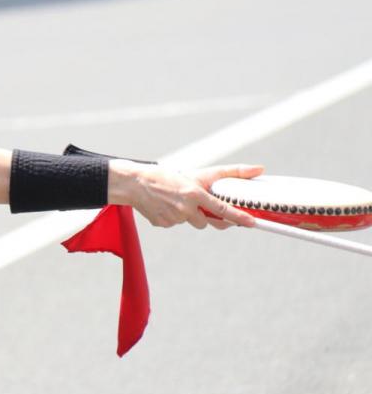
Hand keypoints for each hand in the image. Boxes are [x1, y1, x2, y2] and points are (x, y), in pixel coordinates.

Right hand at [114, 160, 261, 229]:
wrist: (134, 183)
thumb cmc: (165, 176)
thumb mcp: (195, 174)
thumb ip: (228, 173)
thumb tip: (259, 169)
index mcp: (194, 194)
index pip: (223, 209)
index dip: (239, 217)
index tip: (252, 222)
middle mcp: (186, 208)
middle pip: (207, 222)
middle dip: (205, 216)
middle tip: (196, 204)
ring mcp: (173, 218)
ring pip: (190, 222)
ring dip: (186, 215)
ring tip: (173, 201)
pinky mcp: (162, 224)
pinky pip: (175, 224)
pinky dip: (172, 217)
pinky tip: (163, 206)